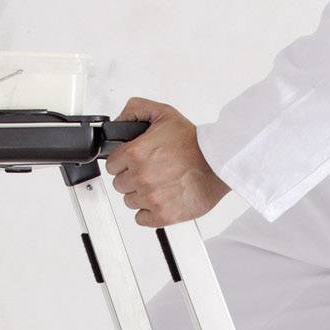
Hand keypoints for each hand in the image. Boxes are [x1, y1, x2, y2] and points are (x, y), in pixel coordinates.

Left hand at [103, 100, 230, 228]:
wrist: (218, 164)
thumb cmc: (194, 142)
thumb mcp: (163, 114)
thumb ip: (135, 111)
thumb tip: (118, 123)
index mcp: (136, 153)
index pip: (111, 165)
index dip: (122, 162)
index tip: (134, 162)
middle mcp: (141, 177)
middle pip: (119, 184)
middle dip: (132, 177)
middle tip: (150, 171)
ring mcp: (150, 198)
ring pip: (130, 201)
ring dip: (140, 194)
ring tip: (158, 184)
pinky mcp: (162, 215)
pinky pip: (141, 218)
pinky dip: (148, 212)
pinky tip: (159, 199)